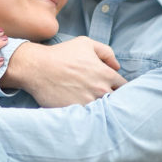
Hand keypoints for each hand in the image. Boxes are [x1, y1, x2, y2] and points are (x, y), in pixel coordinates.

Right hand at [3, 36, 125, 105]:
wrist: (37, 68)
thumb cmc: (61, 54)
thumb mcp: (86, 43)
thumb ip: (106, 52)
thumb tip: (117, 66)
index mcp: (106, 74)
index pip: (124, 87)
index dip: (118, 87)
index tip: (112, 88)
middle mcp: (100, 90)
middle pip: (117, 101)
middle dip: (112, 99)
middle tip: (103, 97)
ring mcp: (89, 103)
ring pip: (104, 111)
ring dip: (101, 108)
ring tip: (92, 105)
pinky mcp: (77, 112)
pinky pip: (89, 118)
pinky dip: (88, 116)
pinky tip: (83, 110)